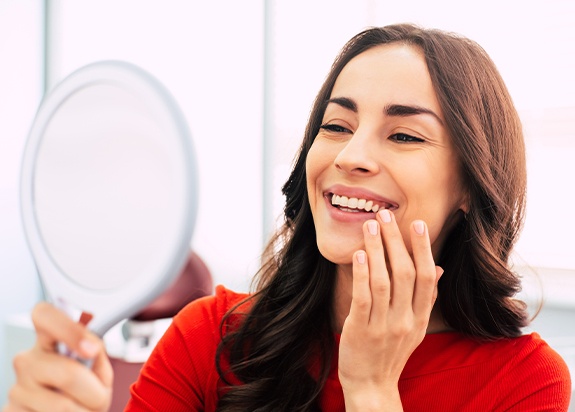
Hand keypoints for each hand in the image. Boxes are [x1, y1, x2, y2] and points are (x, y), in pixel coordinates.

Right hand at [4, 302, 112, 411]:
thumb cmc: (85, 391)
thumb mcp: (98, 370)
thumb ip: (97, 353)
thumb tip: (91, 347)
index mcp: (48, 339)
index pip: (44, 315)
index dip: (69, 329)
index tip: (91, 349)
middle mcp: (27, 360)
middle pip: (68, 373)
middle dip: (94, 392)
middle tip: (97, 398)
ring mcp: (16, 389)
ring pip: (62, 406)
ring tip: (81, 409)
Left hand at [338, 209, 441, 410]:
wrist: (372, 385)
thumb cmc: (391, 351)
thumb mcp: (414, 327)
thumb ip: (425, 298)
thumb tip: (437, 268)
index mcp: (420, 317)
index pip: (426, 277)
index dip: (423, 249)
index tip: (416, 223)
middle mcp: (405, 321)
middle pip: (405, 274)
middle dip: (396, 241)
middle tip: (386, 215)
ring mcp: (383, 327)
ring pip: (384, 282)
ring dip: (377, 251)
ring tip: (370, 226)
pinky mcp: (361, 331)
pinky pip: (363, 299)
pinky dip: (362, 275)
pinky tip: (359, 254)